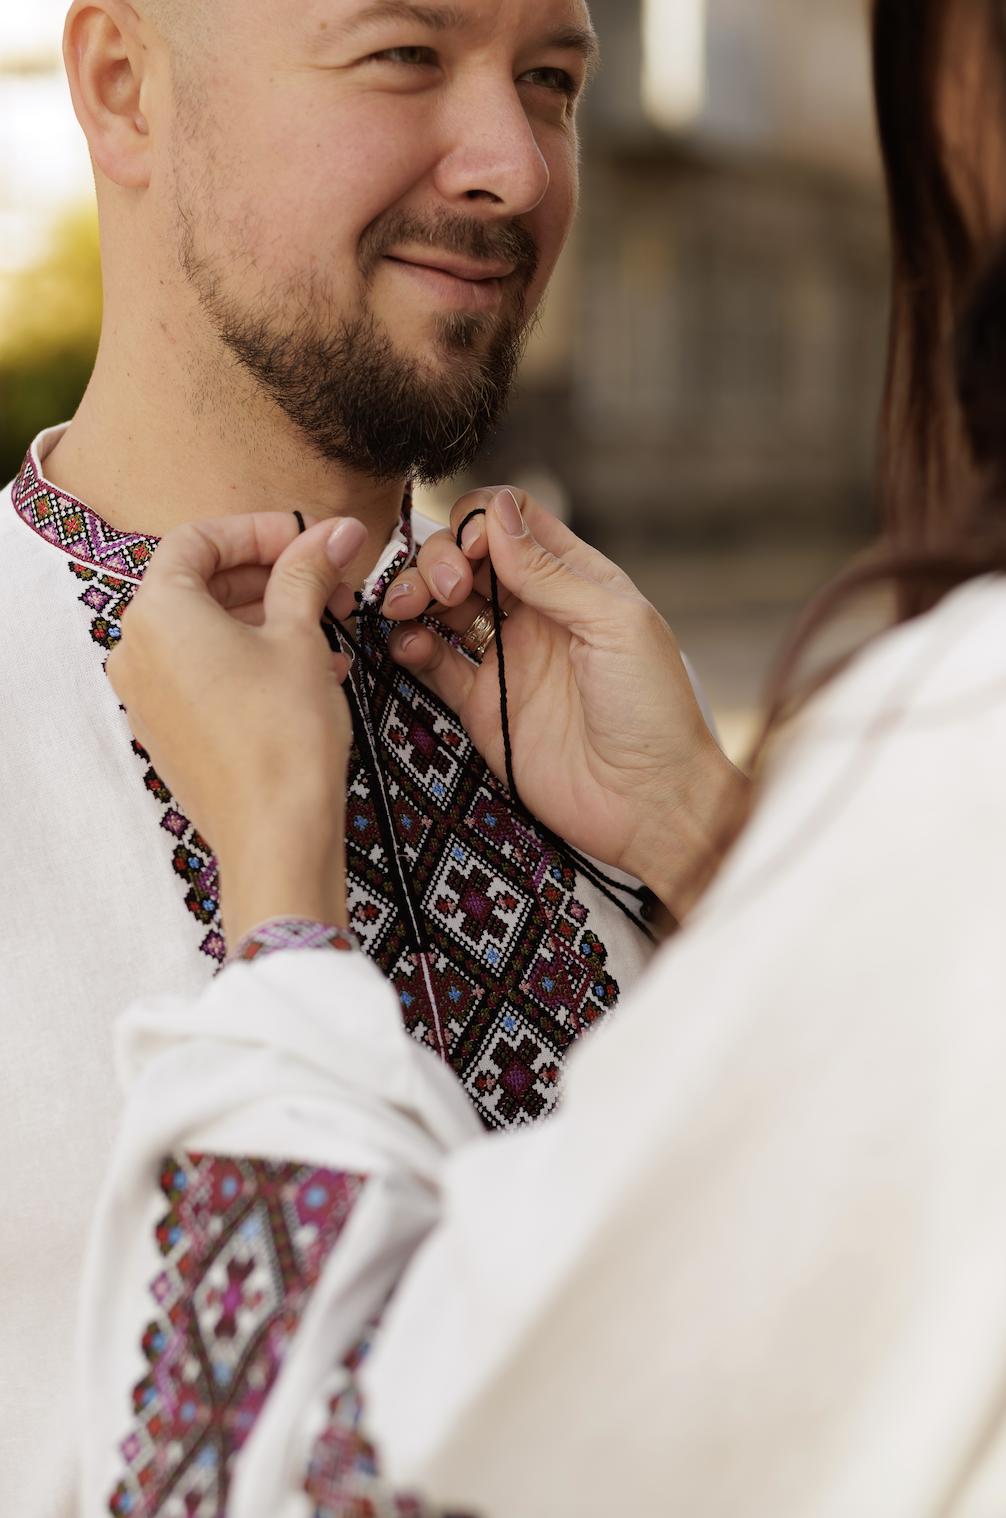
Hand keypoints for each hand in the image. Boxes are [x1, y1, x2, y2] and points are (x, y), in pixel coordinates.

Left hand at [107, 513, 366, 945]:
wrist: (276, 836)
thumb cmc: (285, 735)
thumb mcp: (301, 638)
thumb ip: (309, 573)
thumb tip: (335, 530)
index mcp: (158, 612)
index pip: (199, 539)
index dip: (260, 531)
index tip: (311, 539)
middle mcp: (138, 649)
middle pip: (202, 583)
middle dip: (272, 576)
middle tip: (331, 582)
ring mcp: (149, 694)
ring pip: (209, 631)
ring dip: (270, 619)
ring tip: (332, 631)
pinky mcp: (169, 730)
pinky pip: (207, 673)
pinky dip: (253, 659)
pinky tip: (313, 671)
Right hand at [383, 488, 748, 918]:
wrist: (649, 802)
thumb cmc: (653, 711)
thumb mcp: (614, 625)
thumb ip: (551, 572)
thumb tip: (494, 513)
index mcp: (576, 580)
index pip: (513, 523)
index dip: (481, 522)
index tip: (470, 549)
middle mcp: (535, 612)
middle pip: (466, 558)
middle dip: (440, 557)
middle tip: (444, 589)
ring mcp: (506, 658)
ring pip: (440, 604)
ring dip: (414, 592)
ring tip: (404, 606)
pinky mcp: (481, 705)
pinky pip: (433, 663)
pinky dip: (410, 644)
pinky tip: (408, 643)